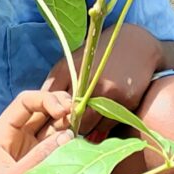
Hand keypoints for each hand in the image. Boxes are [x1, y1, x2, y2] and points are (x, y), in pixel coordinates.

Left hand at [0, 90, 73, 173]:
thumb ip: (40, 159)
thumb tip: (69, 135)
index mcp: (3, 136)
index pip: (26, 103)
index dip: (46, 99)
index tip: (65, 111)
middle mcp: (18, 141)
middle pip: (44, 113)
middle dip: (62, 110)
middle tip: (80, 117)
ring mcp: (31, 156)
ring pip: (54, 132)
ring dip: (69, 129)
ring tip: (83, 133)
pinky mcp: (42, 172)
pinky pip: (58, 153)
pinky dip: (71, 148)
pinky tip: (80, 150)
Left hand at [44, 23, 162, 137]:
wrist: (135, 45)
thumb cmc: (95, 56)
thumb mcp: (69, 65)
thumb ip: (52, 87)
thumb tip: (39, 112)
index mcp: (75, 74)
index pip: (59, 110)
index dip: (56, 120)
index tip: (56, 124)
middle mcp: (94, 84)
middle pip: (77, 122)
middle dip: (72, 126)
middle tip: (71, 126)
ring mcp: (113, 94)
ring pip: (93, 128)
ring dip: (87, 128)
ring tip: (86, 121)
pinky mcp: (128, 102)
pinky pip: (108, 126)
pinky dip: (102, 127)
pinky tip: (101, 119)